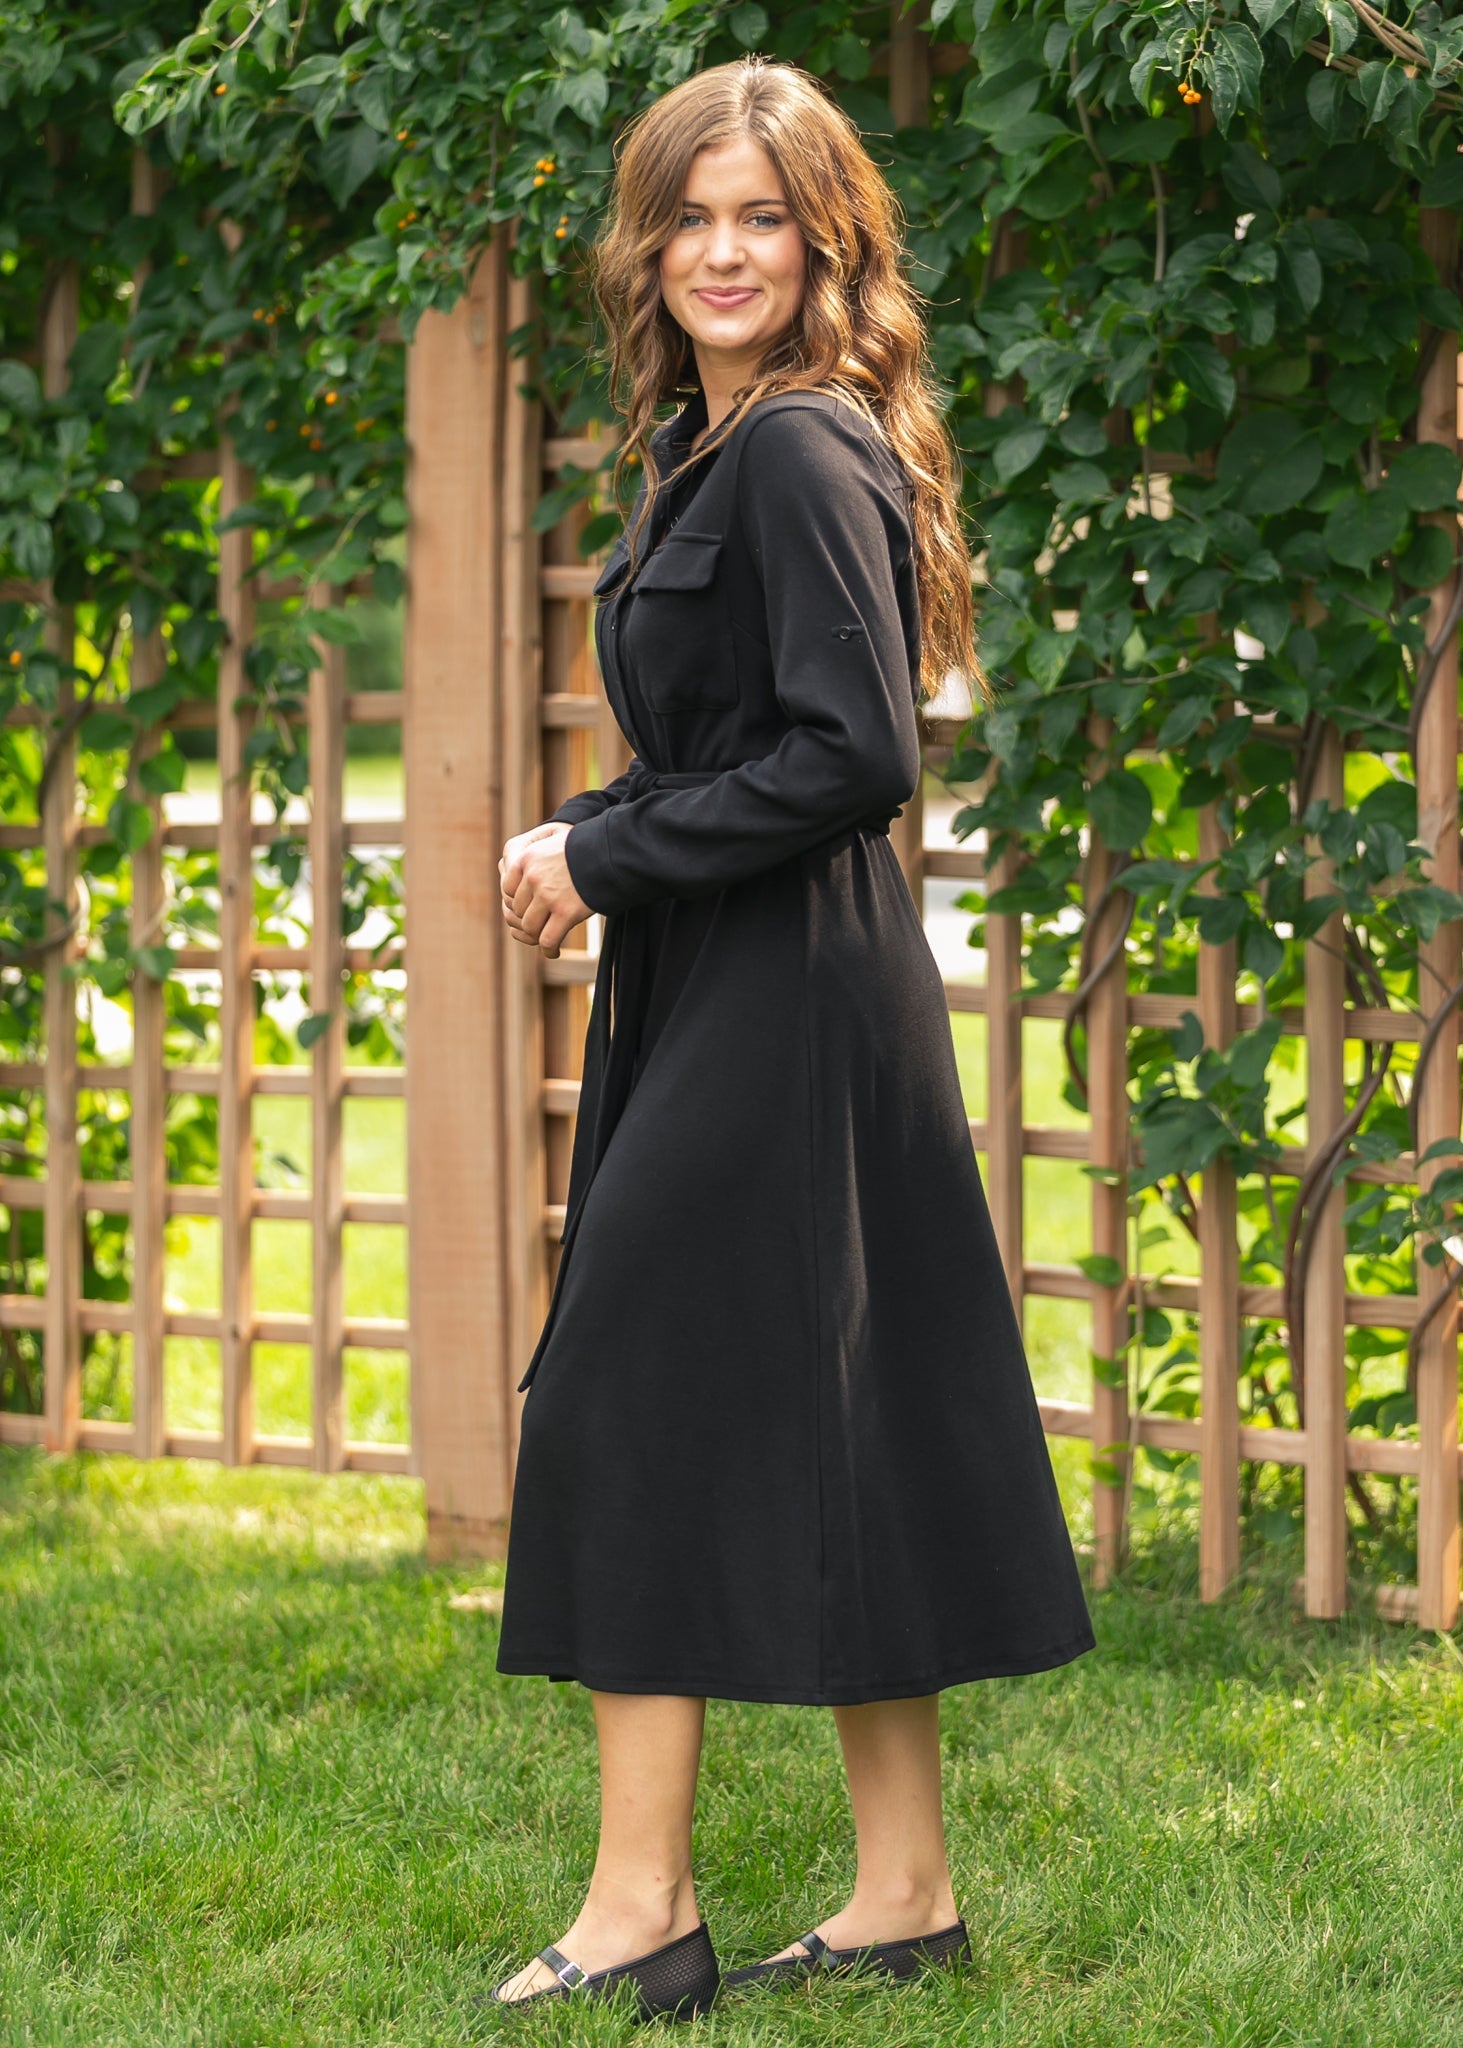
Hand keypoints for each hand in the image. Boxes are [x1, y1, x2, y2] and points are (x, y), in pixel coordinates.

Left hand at [499, 821, 592, 959]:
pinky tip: (554, 951)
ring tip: (548, 941)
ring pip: (530, 927)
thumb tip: (518, 873)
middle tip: (541, 927)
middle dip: (529, 921)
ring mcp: (548, 895)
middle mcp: (533, 876)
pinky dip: (549, 949)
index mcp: (526, 858)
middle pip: (519, 910)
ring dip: (538, 937)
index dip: (517, 903)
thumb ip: (537, 861)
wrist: (613, 853)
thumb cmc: (587, 850)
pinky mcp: (566, 911)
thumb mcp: (554, 845)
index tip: (528, 909)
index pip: (507, 889)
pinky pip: (547, 939)